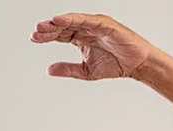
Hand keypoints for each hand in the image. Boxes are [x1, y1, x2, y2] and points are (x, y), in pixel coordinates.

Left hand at [30, 13, 152, 80]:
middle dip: (49, 28)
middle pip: (63, 26)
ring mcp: (95, 25)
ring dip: (58, 22)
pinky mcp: (105, 24)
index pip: (60, 34)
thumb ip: (68, 69)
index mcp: (81, 38)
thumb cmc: (116, 65)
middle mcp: (86, 29)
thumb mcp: (87, 71)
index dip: (47, 36)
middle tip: (36, 32)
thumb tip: (49, 70)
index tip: (34, 38)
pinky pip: (86, 19)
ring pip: (72, 21)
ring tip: (44, 25)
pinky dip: (72, 19)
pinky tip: (60, 20)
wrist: (138, 66)